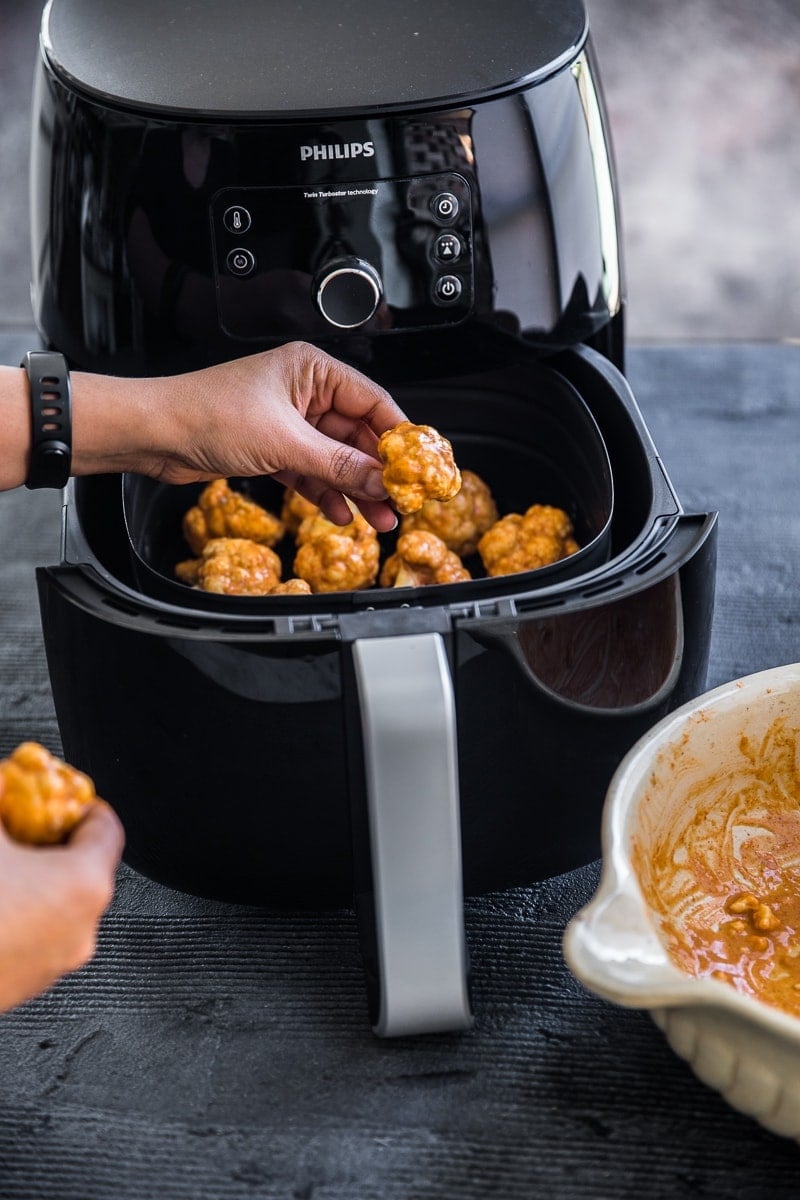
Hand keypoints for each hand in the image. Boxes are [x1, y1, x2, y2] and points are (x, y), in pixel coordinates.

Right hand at [0, 799, 124, 1012]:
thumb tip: (1, 779)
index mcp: (83, 885)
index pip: (106, 828)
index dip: (82, 804)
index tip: (67, 797)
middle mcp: (80, 929)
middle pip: (83, 866)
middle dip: (51, 841)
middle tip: (25, 826)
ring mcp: (53, 963)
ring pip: (57, 904)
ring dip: (33, 879)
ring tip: (4, 863)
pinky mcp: (25, 985)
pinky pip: (35, 935)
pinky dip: (20, 912)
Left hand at [73, 342, 406, 530]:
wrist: (154, 434)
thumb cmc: (206, 415)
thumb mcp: (283, 443)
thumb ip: (338, 465)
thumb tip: (380, 481)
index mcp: (311, 369)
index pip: (373, 401)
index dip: (399, 436)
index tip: (418, 467)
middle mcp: (303, 391)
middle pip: (357, 434)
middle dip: (377, 472)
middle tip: (400, 502)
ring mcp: (288, 421)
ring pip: (336, 458)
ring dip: (355, 488)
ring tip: (379, 518)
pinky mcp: (272, 447)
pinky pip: (311, 471)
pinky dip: (325, 492)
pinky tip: (340, 514)